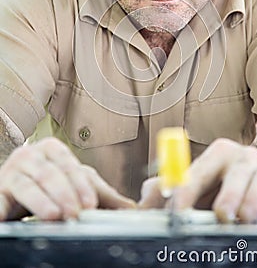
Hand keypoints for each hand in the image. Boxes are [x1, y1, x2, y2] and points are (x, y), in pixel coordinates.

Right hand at [0, 137, 135, 220]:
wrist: (16, 187)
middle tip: (74, 213)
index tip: (90, 203)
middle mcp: (31, 156)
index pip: (69, 164)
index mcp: (52, 149)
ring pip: (27, 185)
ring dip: (40, 201)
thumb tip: (131, 210)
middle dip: (64, 194)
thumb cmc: (49, 183)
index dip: (80, 185)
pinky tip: (7, 218)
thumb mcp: (76, 184)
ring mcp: (12, 172)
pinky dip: (2, 210)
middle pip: (49, 173)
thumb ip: (102, 195)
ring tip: (53, 215)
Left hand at [139, 138, 256, 222]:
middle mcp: (244, 158)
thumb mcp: (194, 183)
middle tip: (220, 217)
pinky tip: (254, 219)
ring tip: (238, 221)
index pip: (199, 172)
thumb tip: (141, 206)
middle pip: (236, 178)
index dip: (185, 194)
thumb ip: (164, 191)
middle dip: (227, 200)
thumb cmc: (220, 183)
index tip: (177, 212)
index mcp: (219, 152)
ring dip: (246, 213)